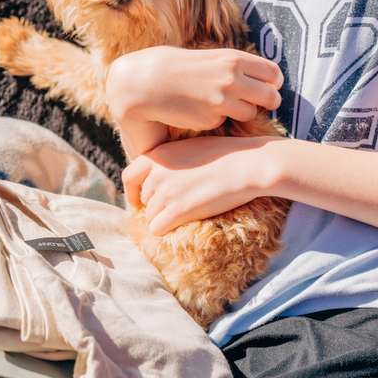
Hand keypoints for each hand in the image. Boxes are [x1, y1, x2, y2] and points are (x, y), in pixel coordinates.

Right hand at [104, 46, 282, 133]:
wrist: (144, 82)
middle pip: (272, 96)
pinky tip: (202, 114)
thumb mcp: (210, 59)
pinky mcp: (211, 118)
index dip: (273, 83)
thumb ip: (232, 67)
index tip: (267, 87)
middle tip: (259, 105)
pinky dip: (219, 121)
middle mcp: (232, 77)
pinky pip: (226, 122)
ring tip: (224, 108)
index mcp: (233, 58)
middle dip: (268, 103)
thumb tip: (255, 79)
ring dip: (242, 114)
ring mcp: (223, 99)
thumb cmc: (175, 69)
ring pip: (251, 113)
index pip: (273, 73)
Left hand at [121, 135, 280, 235]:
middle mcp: (156, 172)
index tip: (141, 201)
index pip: (128, 177)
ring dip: (165, 218)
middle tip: (177, 207)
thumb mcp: (189, 148)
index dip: (133, 192)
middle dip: (156, 206)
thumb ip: (169, 161)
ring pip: (150, 217)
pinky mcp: (177, 210)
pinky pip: (157, 229)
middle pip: (143, 201)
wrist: (248, 165)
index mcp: (158, 154)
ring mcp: (165, 192)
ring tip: (188, 211)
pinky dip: (168, 229)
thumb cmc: (226, 155)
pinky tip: (184, 222)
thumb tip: (156, 180)